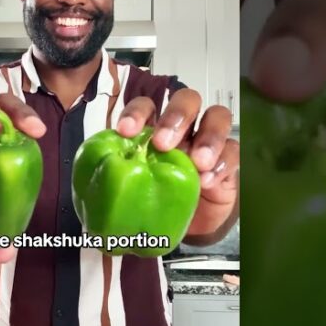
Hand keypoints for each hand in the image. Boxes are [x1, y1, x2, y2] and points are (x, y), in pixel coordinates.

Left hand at [113, 89, 238, 239]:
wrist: (187, 226)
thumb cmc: (157, 198)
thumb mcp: (136, 189)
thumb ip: (120, 178)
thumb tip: (92, 184)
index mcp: (155, 128)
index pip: (147, 105)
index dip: (137, 112)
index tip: (125, 131)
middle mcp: (184, 128)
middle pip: (186, 99)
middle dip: (175, 116)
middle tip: (163, 143)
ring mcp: (209, 142)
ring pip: (217, 116)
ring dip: (207, 136)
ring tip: (197, 162)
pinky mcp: (229, 161)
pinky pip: (233, 151)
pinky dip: (223, 163)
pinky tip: (208, 181)